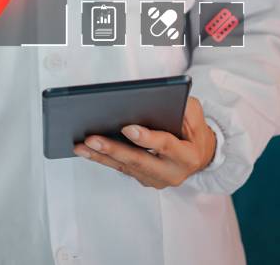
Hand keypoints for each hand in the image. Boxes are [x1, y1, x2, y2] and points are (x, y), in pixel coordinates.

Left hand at [73, 96, 215, 188]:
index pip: (165, 145)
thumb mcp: (196, 115)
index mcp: (187, 156)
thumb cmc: (193, 130)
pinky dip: (102, 159)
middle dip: (113, 150)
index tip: (127, 128)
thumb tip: (158, 100)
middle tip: (92, 139)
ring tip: (80, 145)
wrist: (199, 156)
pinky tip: (85, 150)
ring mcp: (155, 180)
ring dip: (100, 156)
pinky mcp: (143, 179)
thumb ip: (184, 108)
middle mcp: (171, 173)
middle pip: (138, 161)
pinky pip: (121, 169)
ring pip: (124, 167)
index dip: (146, 138)